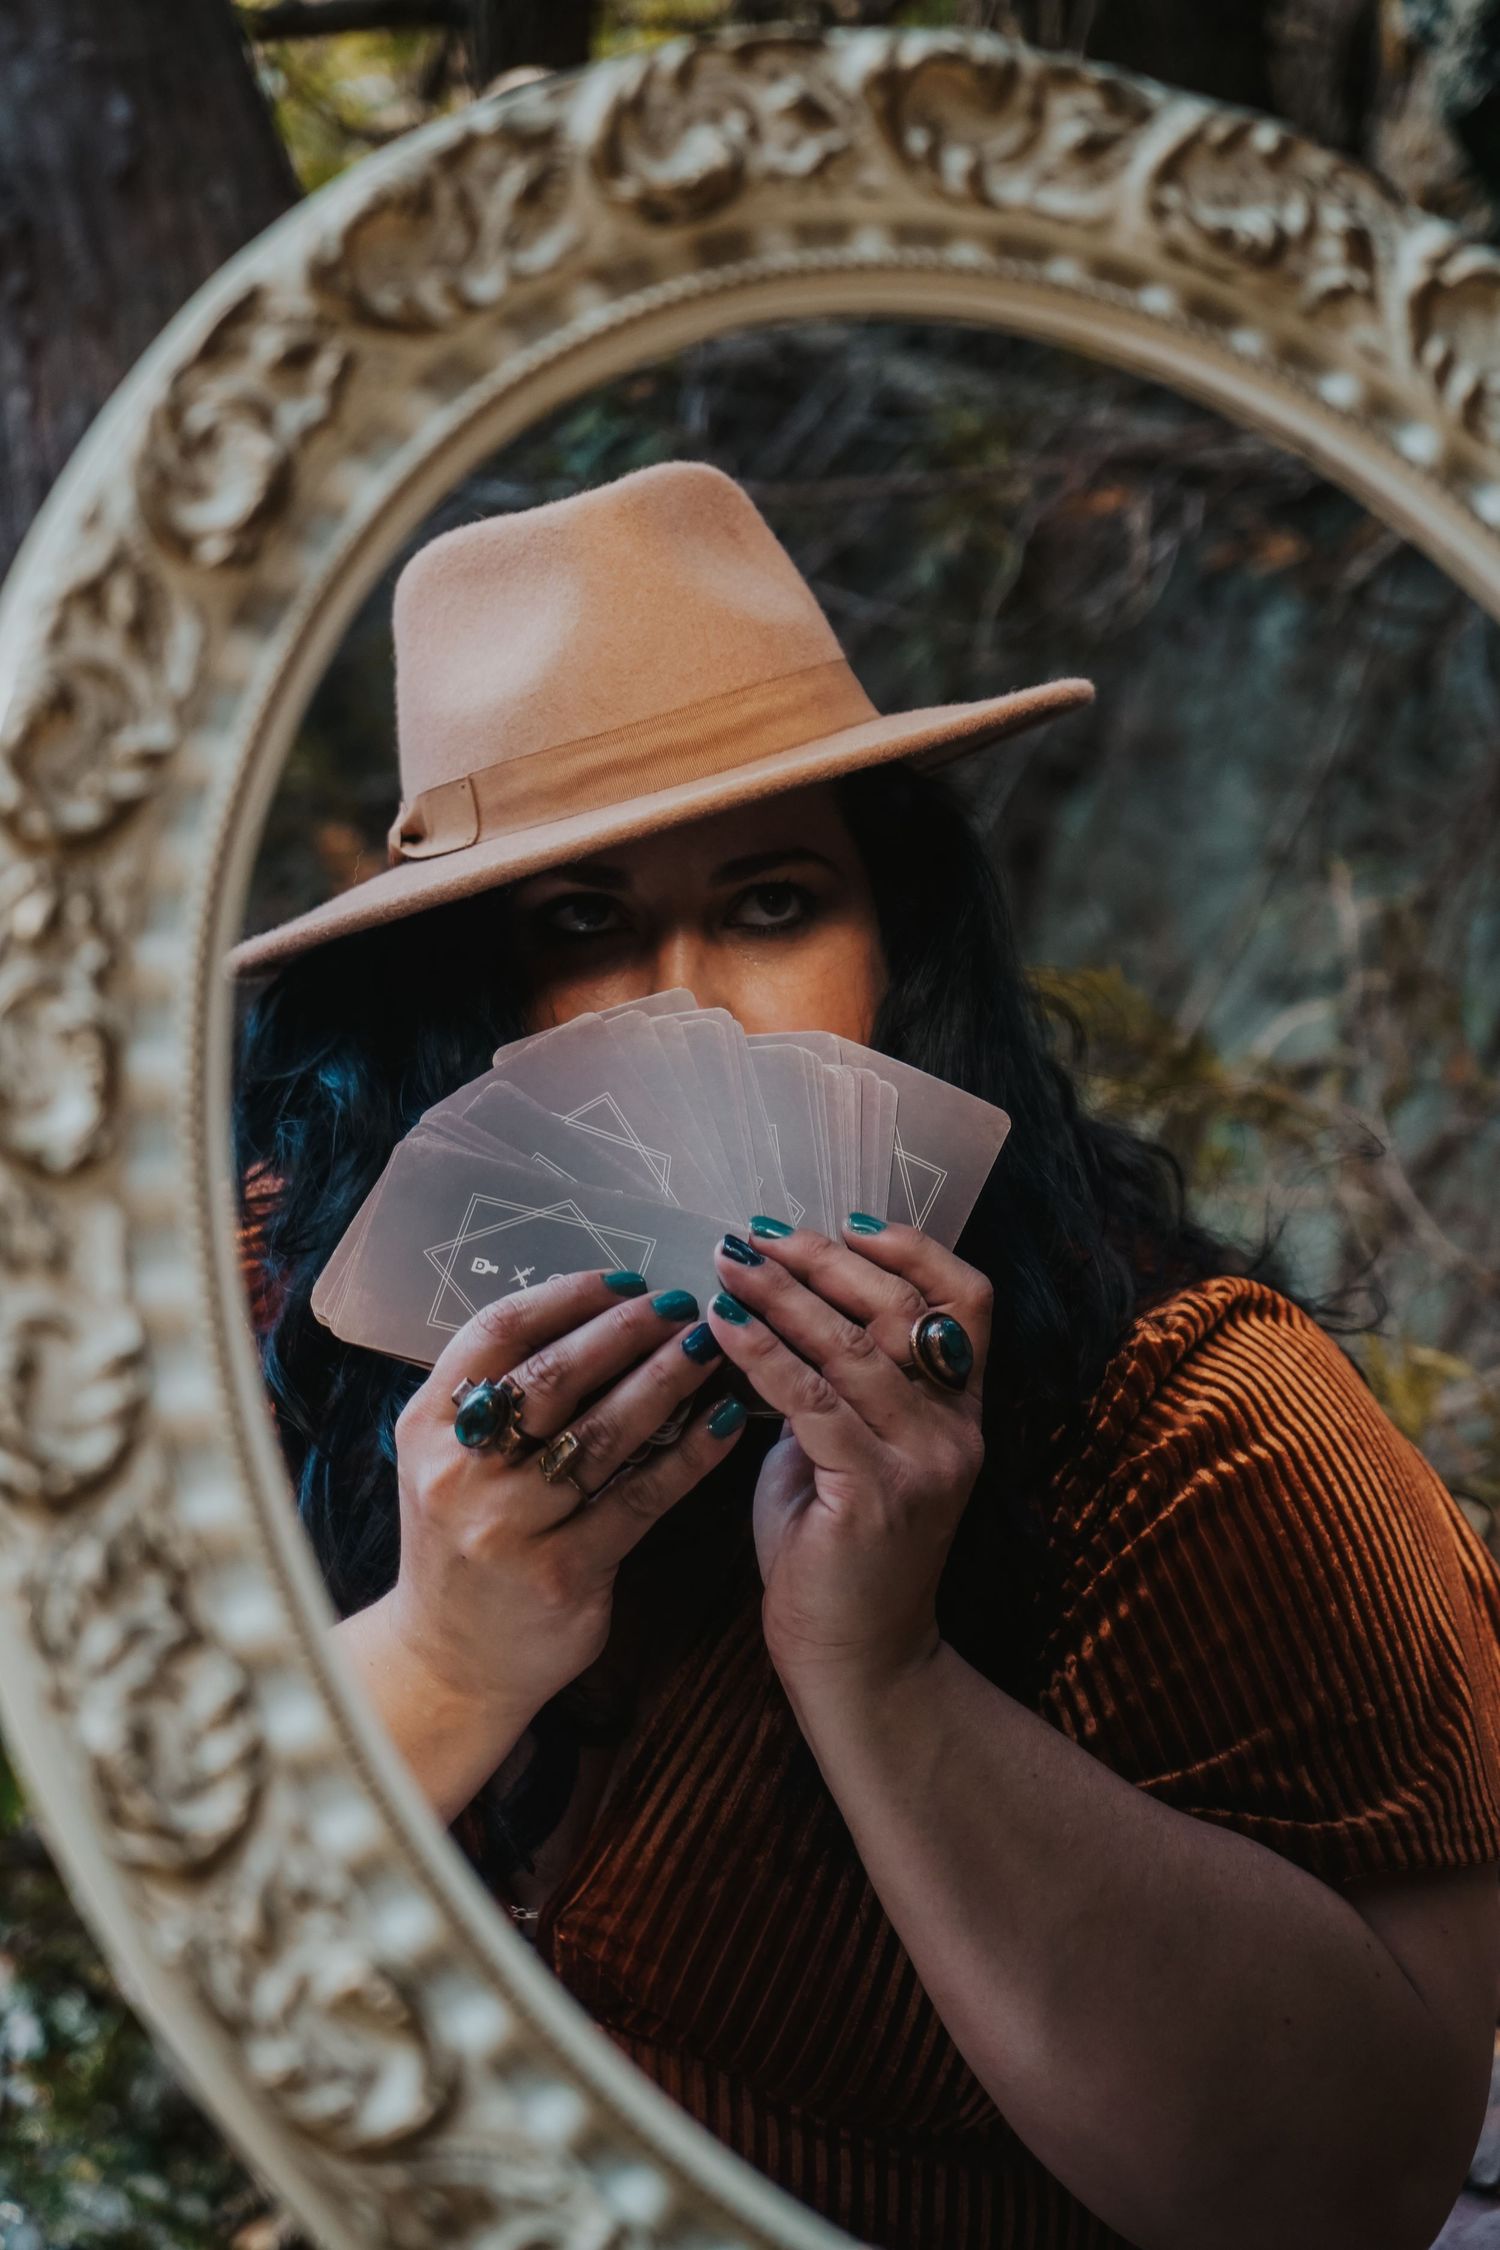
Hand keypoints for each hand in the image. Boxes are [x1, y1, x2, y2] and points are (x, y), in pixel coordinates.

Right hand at [385, 1268, 745, 1732]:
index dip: (566, 1296)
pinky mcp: (563, 1572)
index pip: (498, 1334)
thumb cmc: (465, 1543)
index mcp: (428, 1427)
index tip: (624, 1279)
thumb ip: (499, 1398)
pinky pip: (641, 1496)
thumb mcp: (450, 1462)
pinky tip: (726, 1421)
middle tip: (681, 1305)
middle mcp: (460, 1472)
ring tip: (711, 1348)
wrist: (450, 1662)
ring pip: (603, 1432)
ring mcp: (509, 1526)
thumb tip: (596, 1316)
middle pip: (555, 1376)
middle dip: (627, 1330)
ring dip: (666, 1380)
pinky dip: (690, 1453)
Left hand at [703, 1221, 990, 1690]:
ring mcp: (923, 1463)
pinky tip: (721, 1327)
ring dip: (782, 1295)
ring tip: (728, 1262)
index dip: (913, 1249)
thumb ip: (835, 1388)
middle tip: (757, 1234)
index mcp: (959, 1413)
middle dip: (822, 1261)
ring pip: (854, 1348)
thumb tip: (776, 1313)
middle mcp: (955, 1430)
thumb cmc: (837, 1556)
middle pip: (902, 1309)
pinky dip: (762, 1355)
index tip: (843, 1222)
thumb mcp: (847, 1454)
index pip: (968, 1300)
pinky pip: (813, 1402)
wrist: (857, 1664)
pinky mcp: (875, 1494)